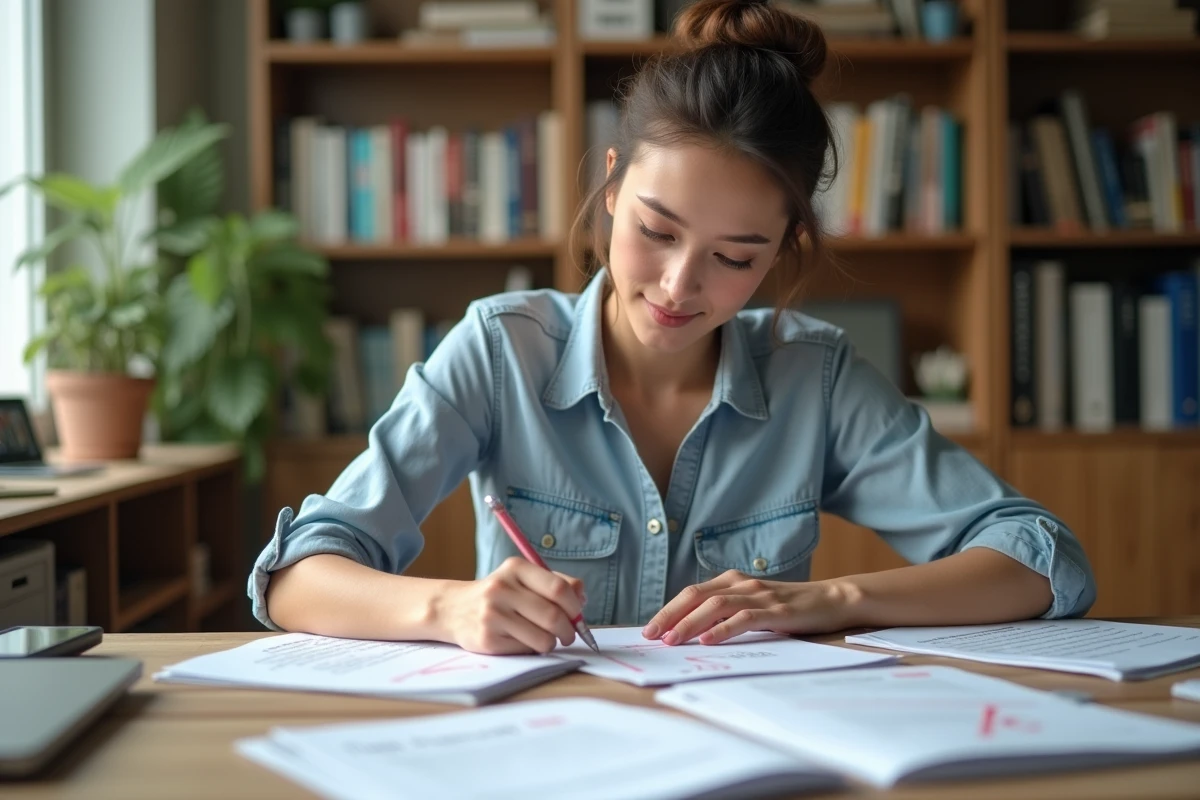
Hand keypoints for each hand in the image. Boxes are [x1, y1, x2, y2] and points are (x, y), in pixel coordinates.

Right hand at [433, 557, 584, 654]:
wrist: (453, 609)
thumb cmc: (500, 594)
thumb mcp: (523, 579)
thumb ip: (556, 583)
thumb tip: (582, 598)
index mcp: (515, 568)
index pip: (558, 588)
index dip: (575, 606)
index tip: (578, 616)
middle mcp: (501, 589)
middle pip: (553, 616)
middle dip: (568, 630)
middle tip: (569, 635)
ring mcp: (492, 615)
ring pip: (543, 639)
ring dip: (552, 643)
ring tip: (545, 638)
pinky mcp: (487, 640)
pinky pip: (526, 650)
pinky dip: (532, 649)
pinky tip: (522, 640)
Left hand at [642, 570, 852, 645]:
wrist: (832, 599)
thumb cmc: (789, 607)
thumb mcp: (754, 605)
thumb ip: (728, 612)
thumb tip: (694, 632)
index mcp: (732, 581)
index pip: (691, 593)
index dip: (668, 610)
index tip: (649, 629)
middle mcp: (742, 584)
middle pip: (696, 596)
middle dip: (670, 616)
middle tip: (651, 636)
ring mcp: (759, 595)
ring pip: (715, 606)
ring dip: (690, 623)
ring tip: (672, 640)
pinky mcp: (776, 610)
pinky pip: (744, 618)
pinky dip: (723, 629)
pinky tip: (708, 640)